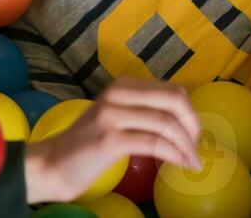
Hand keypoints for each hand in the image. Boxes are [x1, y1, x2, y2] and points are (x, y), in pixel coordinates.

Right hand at [23, 77, 200, 203]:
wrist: (54, 162)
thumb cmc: (90, 144)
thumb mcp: (117, 117)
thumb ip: (144, 111)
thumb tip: (186, 120)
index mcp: (123, 85)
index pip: (173, 90)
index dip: (190, 113)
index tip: (193, 136)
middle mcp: (118, 93)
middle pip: (174, 100)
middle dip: (193, 126)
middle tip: (196, 147)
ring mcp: (112, 114)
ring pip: (166, 123)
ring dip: (186, 146)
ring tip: (192, 162)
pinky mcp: (110, 139)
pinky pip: (153, 143)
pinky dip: (173, 155)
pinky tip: (179, 164)